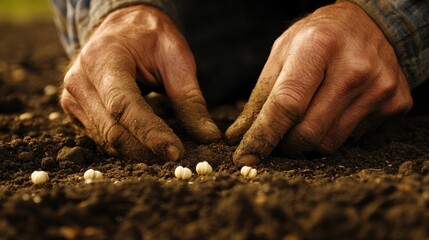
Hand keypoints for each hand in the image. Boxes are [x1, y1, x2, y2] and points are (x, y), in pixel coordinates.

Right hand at [60, 5, 220, 161]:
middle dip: (146, 149)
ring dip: (138, 151)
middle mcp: (80, 79)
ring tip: (165, 148)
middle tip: (177, 155)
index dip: (149, 133)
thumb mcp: (176, 59)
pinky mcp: (75, 110)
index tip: (175, 152)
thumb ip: (190, 99)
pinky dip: (127, 146)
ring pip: (106, 139)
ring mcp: (73, 96)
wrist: (124, 27)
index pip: (124, 105)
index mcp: (103, 57)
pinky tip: (147, 143)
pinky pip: (101, 138)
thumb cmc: (151, 38)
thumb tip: (209, 137)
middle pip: (112, 129)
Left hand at [226, 2, 412, 164]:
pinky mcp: (396, 103)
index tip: (246, 158)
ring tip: (310, 116)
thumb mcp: (282, 54)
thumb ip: (260, 98)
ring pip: (330, 143)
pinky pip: (353, 139)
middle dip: (286, 145)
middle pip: (308, 133)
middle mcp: (354, 68)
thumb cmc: (318, 38)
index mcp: (318, 47)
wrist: (371, 23)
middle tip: (279, 138)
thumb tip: (237, 138)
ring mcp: (380, 87)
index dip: (263, 136)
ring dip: (310, 141)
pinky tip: (337, 108)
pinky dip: (336, 132)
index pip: (287, 105)